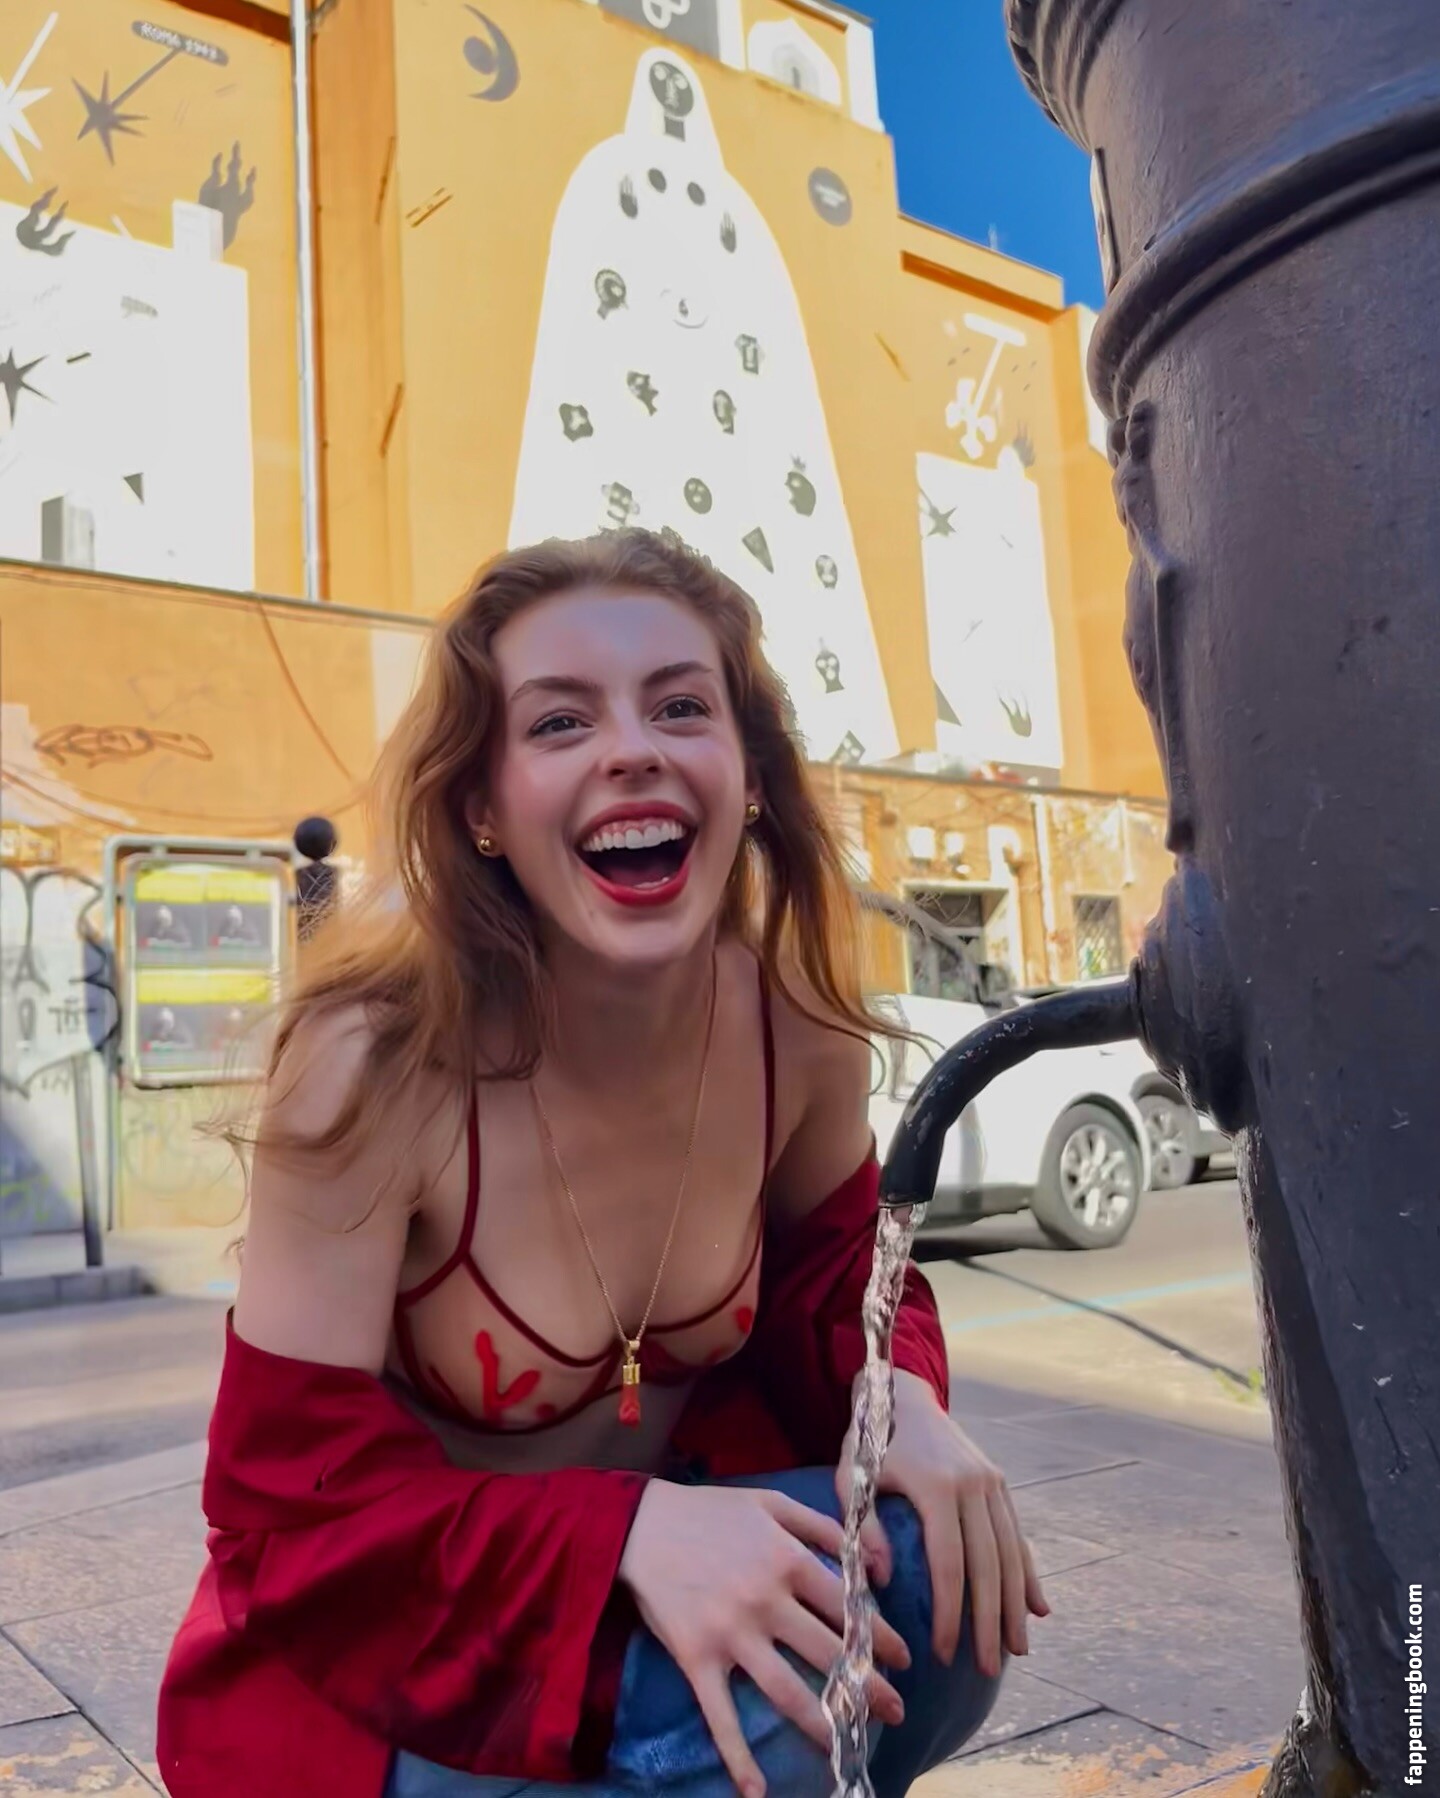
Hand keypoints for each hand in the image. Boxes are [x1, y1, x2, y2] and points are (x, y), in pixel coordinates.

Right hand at [618, 1480, 910, 1797]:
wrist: (641, 1524)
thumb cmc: (712, 1512)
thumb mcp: (772, 1503)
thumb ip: (825, 1526)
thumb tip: (873, 1563)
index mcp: (787, 1558)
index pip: (848, 1606)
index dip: (880, 1636)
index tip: (904, 1660)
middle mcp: (765, 1600)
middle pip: (827, 1652)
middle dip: (868, 1686)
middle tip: (896, 1711)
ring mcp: (731, 1633)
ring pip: (786, 1689)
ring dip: (824, 1723)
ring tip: (850, 1744)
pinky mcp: (697, 1658)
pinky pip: (720, 1714)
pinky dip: (737, 1756)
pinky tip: (757, 1791)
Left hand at [836, 1370, 1048, 1678]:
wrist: (903, 1393)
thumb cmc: (870, 1441)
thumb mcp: (852, 1477)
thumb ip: (864, 1527)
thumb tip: (882, 1579)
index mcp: (937, 1486)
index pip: (949, 1563)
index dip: (950, 1612)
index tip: (944, 1653)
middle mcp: (974, 1485)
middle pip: (988, 1566)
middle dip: (989, 1622)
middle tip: (986, 1668)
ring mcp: (992, 1482)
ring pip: (1011, 1553)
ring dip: (1016, 1605)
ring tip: (1017, 1650)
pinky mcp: (1000, 1482)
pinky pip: (1018, 1534)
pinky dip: (1029, 1572)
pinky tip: (1039, 1608)